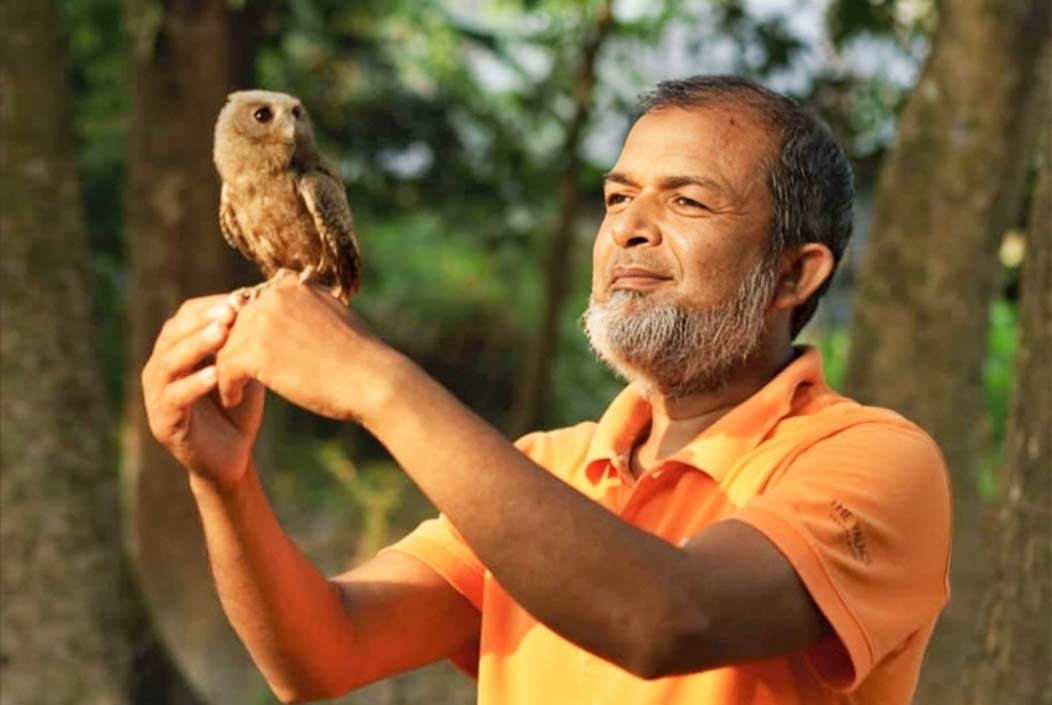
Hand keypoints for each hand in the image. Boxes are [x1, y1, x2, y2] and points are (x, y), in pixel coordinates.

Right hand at [142, 295, 264, 489]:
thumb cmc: (238, 407)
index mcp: (175, 351)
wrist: (233, 457)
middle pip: (173, 335)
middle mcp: (159, 369)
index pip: (184, 317)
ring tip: (221, 334)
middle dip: (202, 320)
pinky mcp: (164, 423)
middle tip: (230, 310)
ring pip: (169, 363)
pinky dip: (194, 385)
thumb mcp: (242, 368)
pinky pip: (175, 399)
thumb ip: (243, 341)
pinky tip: (215, 374)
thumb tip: (264, 302)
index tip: (240, 297)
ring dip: (196, 346)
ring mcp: (157, 396)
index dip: (210, 305)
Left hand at [215, 274, 381, 420]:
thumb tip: (290, 317)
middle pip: (235, 323)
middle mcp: (275, 296)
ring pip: (225, 345)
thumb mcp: (333, 318)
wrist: (372, 379)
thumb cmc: (360, 359)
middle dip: (232, 348)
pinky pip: (225, 367)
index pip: (253, 304)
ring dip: (225, 369)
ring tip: (231, 389)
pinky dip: (226, 386)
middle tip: (229, 372)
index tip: (246, 352)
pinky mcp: (256, 350)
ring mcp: (264, 321)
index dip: (247, 329)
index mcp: (294, 286)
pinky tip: (233, 400)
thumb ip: (306, 310)